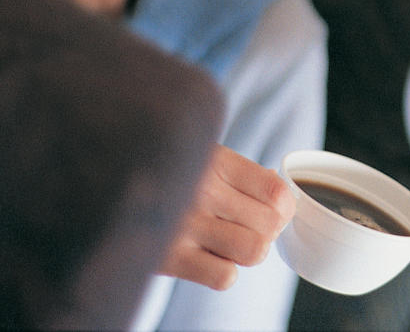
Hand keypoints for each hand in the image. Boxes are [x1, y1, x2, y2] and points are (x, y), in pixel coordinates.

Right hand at [159, 144, 294, 290]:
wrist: (104, 175)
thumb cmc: (165, 167)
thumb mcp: (203, 154)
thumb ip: (242, 173)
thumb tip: (283, 198)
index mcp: (214, 160)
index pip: (276, 191)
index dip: (284, 206)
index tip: (273, 207)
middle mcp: (201, 192)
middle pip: (270, 224)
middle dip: (268, 228)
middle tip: (248, 225)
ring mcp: (183, 227)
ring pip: (253, 250)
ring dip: (249, 250)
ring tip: (232, 241)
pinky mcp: (167, 258)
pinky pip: (224, 276)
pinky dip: (224, 271)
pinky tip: (210, 257)